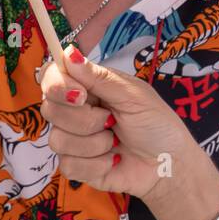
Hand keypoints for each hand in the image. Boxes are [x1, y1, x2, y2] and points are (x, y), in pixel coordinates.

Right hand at [40, 50, 197, 201]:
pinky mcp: (76, 165)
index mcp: (89, 87)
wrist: (168, 164)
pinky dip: (96, 164)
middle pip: (50, 109)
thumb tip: (69, 53)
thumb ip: (100, 77)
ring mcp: (73, 139)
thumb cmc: (157, 124)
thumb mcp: (134, 96)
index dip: (57, 85)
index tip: (81, 95)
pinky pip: (68, 165)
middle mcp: (76, 110)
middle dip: (85, 119)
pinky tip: (112, 159)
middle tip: (111, 121)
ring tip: (116, 140)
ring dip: (94, 143)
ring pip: (57, 139)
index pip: (52, 77)